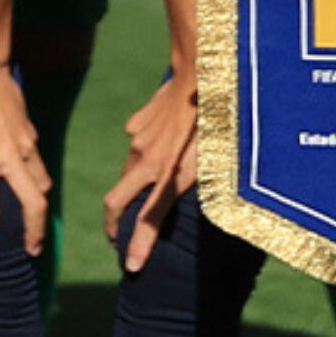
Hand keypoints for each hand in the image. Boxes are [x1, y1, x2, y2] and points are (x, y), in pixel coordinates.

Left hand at [0, 63, 47, 265]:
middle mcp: (9, 158)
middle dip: (35, 232)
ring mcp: (25, 145)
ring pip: (42, 184)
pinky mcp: (31, 132)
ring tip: (36, 223)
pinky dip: (39, 179)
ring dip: (40, 207)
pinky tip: (32, 186)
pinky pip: (40, 163)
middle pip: (33, 204)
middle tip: (32, 251)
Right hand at [107, 73, 201, 271]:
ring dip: (134, 188)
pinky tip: (163, 144)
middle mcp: (146, 160)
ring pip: (129, 171)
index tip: (131, 267)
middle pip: (117, 200)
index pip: (148, 219)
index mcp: (167, 172)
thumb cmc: (220, 115)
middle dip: (114, 224)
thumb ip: (197, 180)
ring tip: (146, 195)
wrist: (200, 69)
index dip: (139, 245)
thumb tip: (179, 198)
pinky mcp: (138, 123)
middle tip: (117, 239)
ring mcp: (138, 140)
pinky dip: (145, 153)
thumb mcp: (218, 156)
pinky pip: (137, 144)